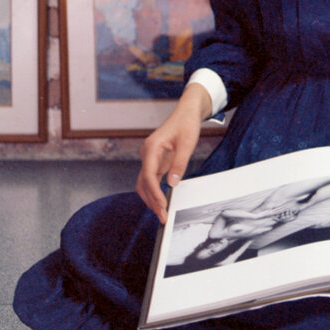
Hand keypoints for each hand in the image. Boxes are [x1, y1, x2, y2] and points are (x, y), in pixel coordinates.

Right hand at [135, 82, 210, 221]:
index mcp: (151, 148)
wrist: (186, 112)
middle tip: (162, 216)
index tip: (162, 204)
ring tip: (162, 213)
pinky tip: (162, 202)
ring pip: (145, 183)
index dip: (154, 192)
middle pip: (143, 182)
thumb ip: (179, 164)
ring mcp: (150, 158)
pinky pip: (151, 179)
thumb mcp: (187, 144)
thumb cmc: (186, 124)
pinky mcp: (155, 161)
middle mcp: (147, 153)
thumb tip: (171, 184)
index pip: (148, 175)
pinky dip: (155, 192)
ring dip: (151, 199)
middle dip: (151, 201)